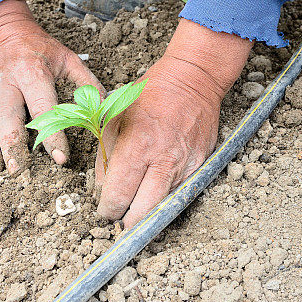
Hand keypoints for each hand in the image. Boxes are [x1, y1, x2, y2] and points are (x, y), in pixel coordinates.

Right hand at [0, 0, 103, 177]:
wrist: (6, 32)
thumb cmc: (42, 51)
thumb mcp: (69, 59)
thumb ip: (88, 83)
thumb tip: (105, 108)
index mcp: (32, 73)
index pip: (43, 108)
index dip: (52, 135)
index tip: (60, 159)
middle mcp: (6, 83)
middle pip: (7, 119)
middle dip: (12, 147)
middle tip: (17, 171)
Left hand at [96, 19, 252, 227]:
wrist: (193, 79)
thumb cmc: (150, 94)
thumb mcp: (114, 117)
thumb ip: (104, 154)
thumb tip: (100, 187)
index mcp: (137, 146)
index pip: (118, 196)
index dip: (107, 210)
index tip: (104, 210)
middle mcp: (163, 160)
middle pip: (143, 213)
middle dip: (127, 222)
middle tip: (119, 220)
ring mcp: (186, 165)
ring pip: (164, 208)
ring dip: (148, 215)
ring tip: (135, 212)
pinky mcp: (201, 166)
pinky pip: (181, 194)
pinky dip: (167, 201)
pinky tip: (156, 197)